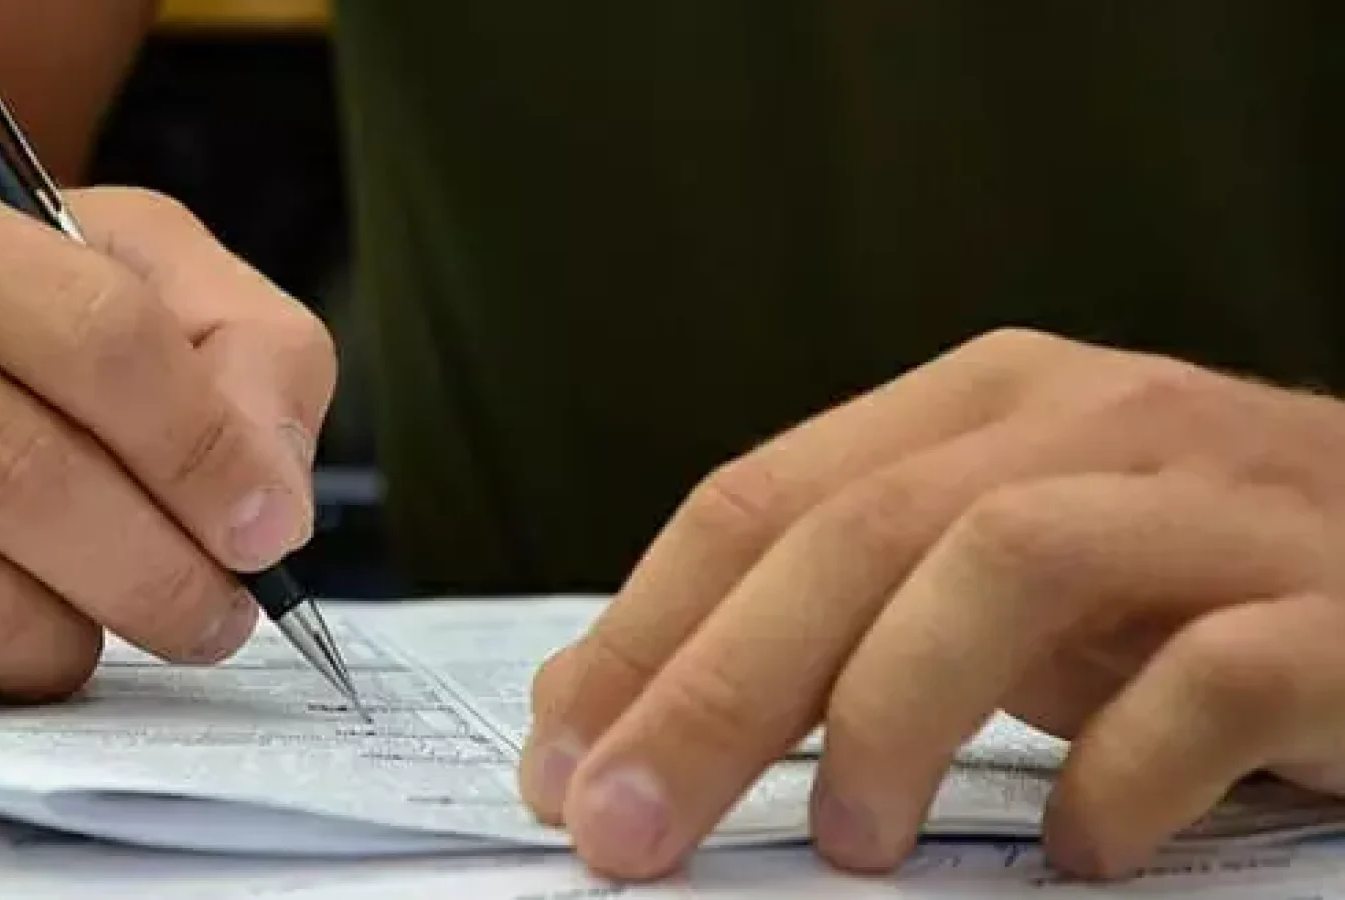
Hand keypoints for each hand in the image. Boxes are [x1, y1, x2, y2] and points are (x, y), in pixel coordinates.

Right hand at [0, 151, 333, 709]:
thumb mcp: (115, 277)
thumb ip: (238, 351)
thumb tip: (267, 503)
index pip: (95, 335)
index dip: (207, 451)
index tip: (265, 529)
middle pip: (23, 477)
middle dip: (160, 575)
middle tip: (214, 619)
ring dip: (62, 641)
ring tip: (77, 618)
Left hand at [518, 328, 1344, 880]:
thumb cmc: (1178, 583)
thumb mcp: (978, 584)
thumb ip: (818, 621)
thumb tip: (601, 708)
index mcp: (974, 408)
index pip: (756, 502)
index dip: (638, 635)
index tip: (556, 766)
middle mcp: (1082, 423)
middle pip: (851, 535)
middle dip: (709, 689)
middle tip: (627, 831)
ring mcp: (1212, 501)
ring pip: (1006, 560)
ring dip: (894, 708)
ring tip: (847, 843)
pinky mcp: (1337, 607)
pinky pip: (1213, 676)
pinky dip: (1122, 770)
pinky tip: (1081, 851)